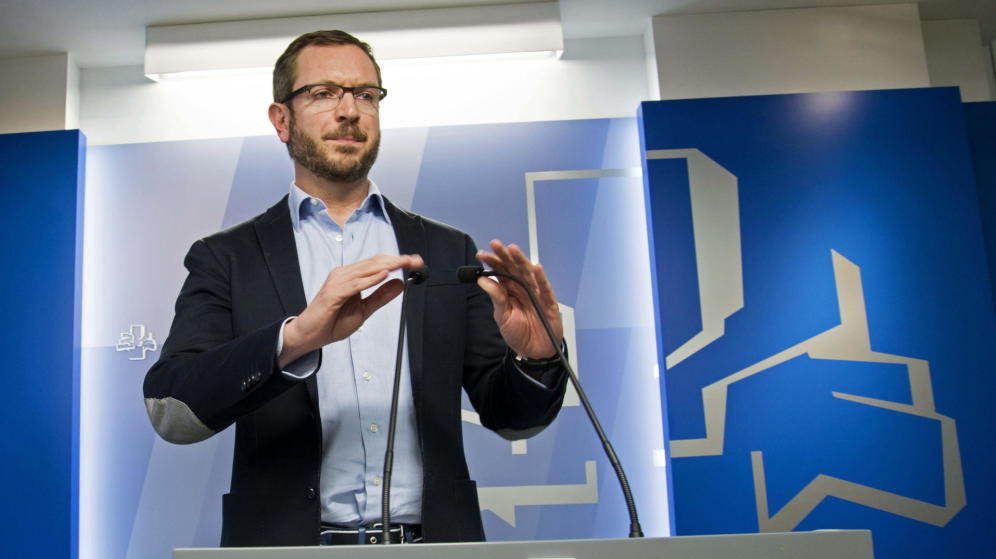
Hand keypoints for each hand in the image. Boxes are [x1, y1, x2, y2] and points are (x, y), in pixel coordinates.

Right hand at [278, 253, 422, 366]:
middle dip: (396, 260)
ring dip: (387, 265)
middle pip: (374, 263)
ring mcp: (337, 282)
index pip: (377, 264)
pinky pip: (355, 284)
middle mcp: (344, 274)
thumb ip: (380, 297)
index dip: (396, 260)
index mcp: (352, 276)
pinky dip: (370, 279)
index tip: (414, 261)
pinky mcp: (333, 293)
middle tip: (415, 260)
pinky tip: (384, 275)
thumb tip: (400, 284)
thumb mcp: (364, 310)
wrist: (310, 334)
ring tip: (403, 263)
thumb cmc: (332, 321)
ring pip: (366, 270)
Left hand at [475, 240, 562, 359]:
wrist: (534, 352)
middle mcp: (523, 288)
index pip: (501, 272)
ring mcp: (537, 294)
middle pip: (514, 268)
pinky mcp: (549, 303)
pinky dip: (541, 278)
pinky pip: (545, 289)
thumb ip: (496, 297)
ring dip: (521, 261)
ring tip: (513, 249)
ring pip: (529, 273)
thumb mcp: (502, 316)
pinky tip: (536, 268)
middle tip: (495, 244)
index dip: (492, 262)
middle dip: (505, 255)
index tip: (481, 254)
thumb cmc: (519, 334)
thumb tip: (482, 279)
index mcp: (510, 290)